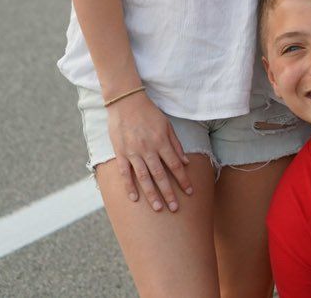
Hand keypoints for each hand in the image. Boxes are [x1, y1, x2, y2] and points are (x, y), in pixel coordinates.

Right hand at [105, 91, 193, 212]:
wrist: (126, 102)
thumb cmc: (149, 113)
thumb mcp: (167, 125)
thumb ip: (176, 145)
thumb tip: (185, 162)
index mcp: (162, 142)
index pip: (175, 165)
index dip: (183, 180)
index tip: (190, 192)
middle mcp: (148, 149)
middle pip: (161, 175)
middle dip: (169, 193)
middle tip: (175, 208)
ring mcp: (133, 152)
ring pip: (144, 178)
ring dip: (152, 194)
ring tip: (158, 208)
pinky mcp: (120, 153)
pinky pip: (124, 173)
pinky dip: (129, 186)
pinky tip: (134, 199)